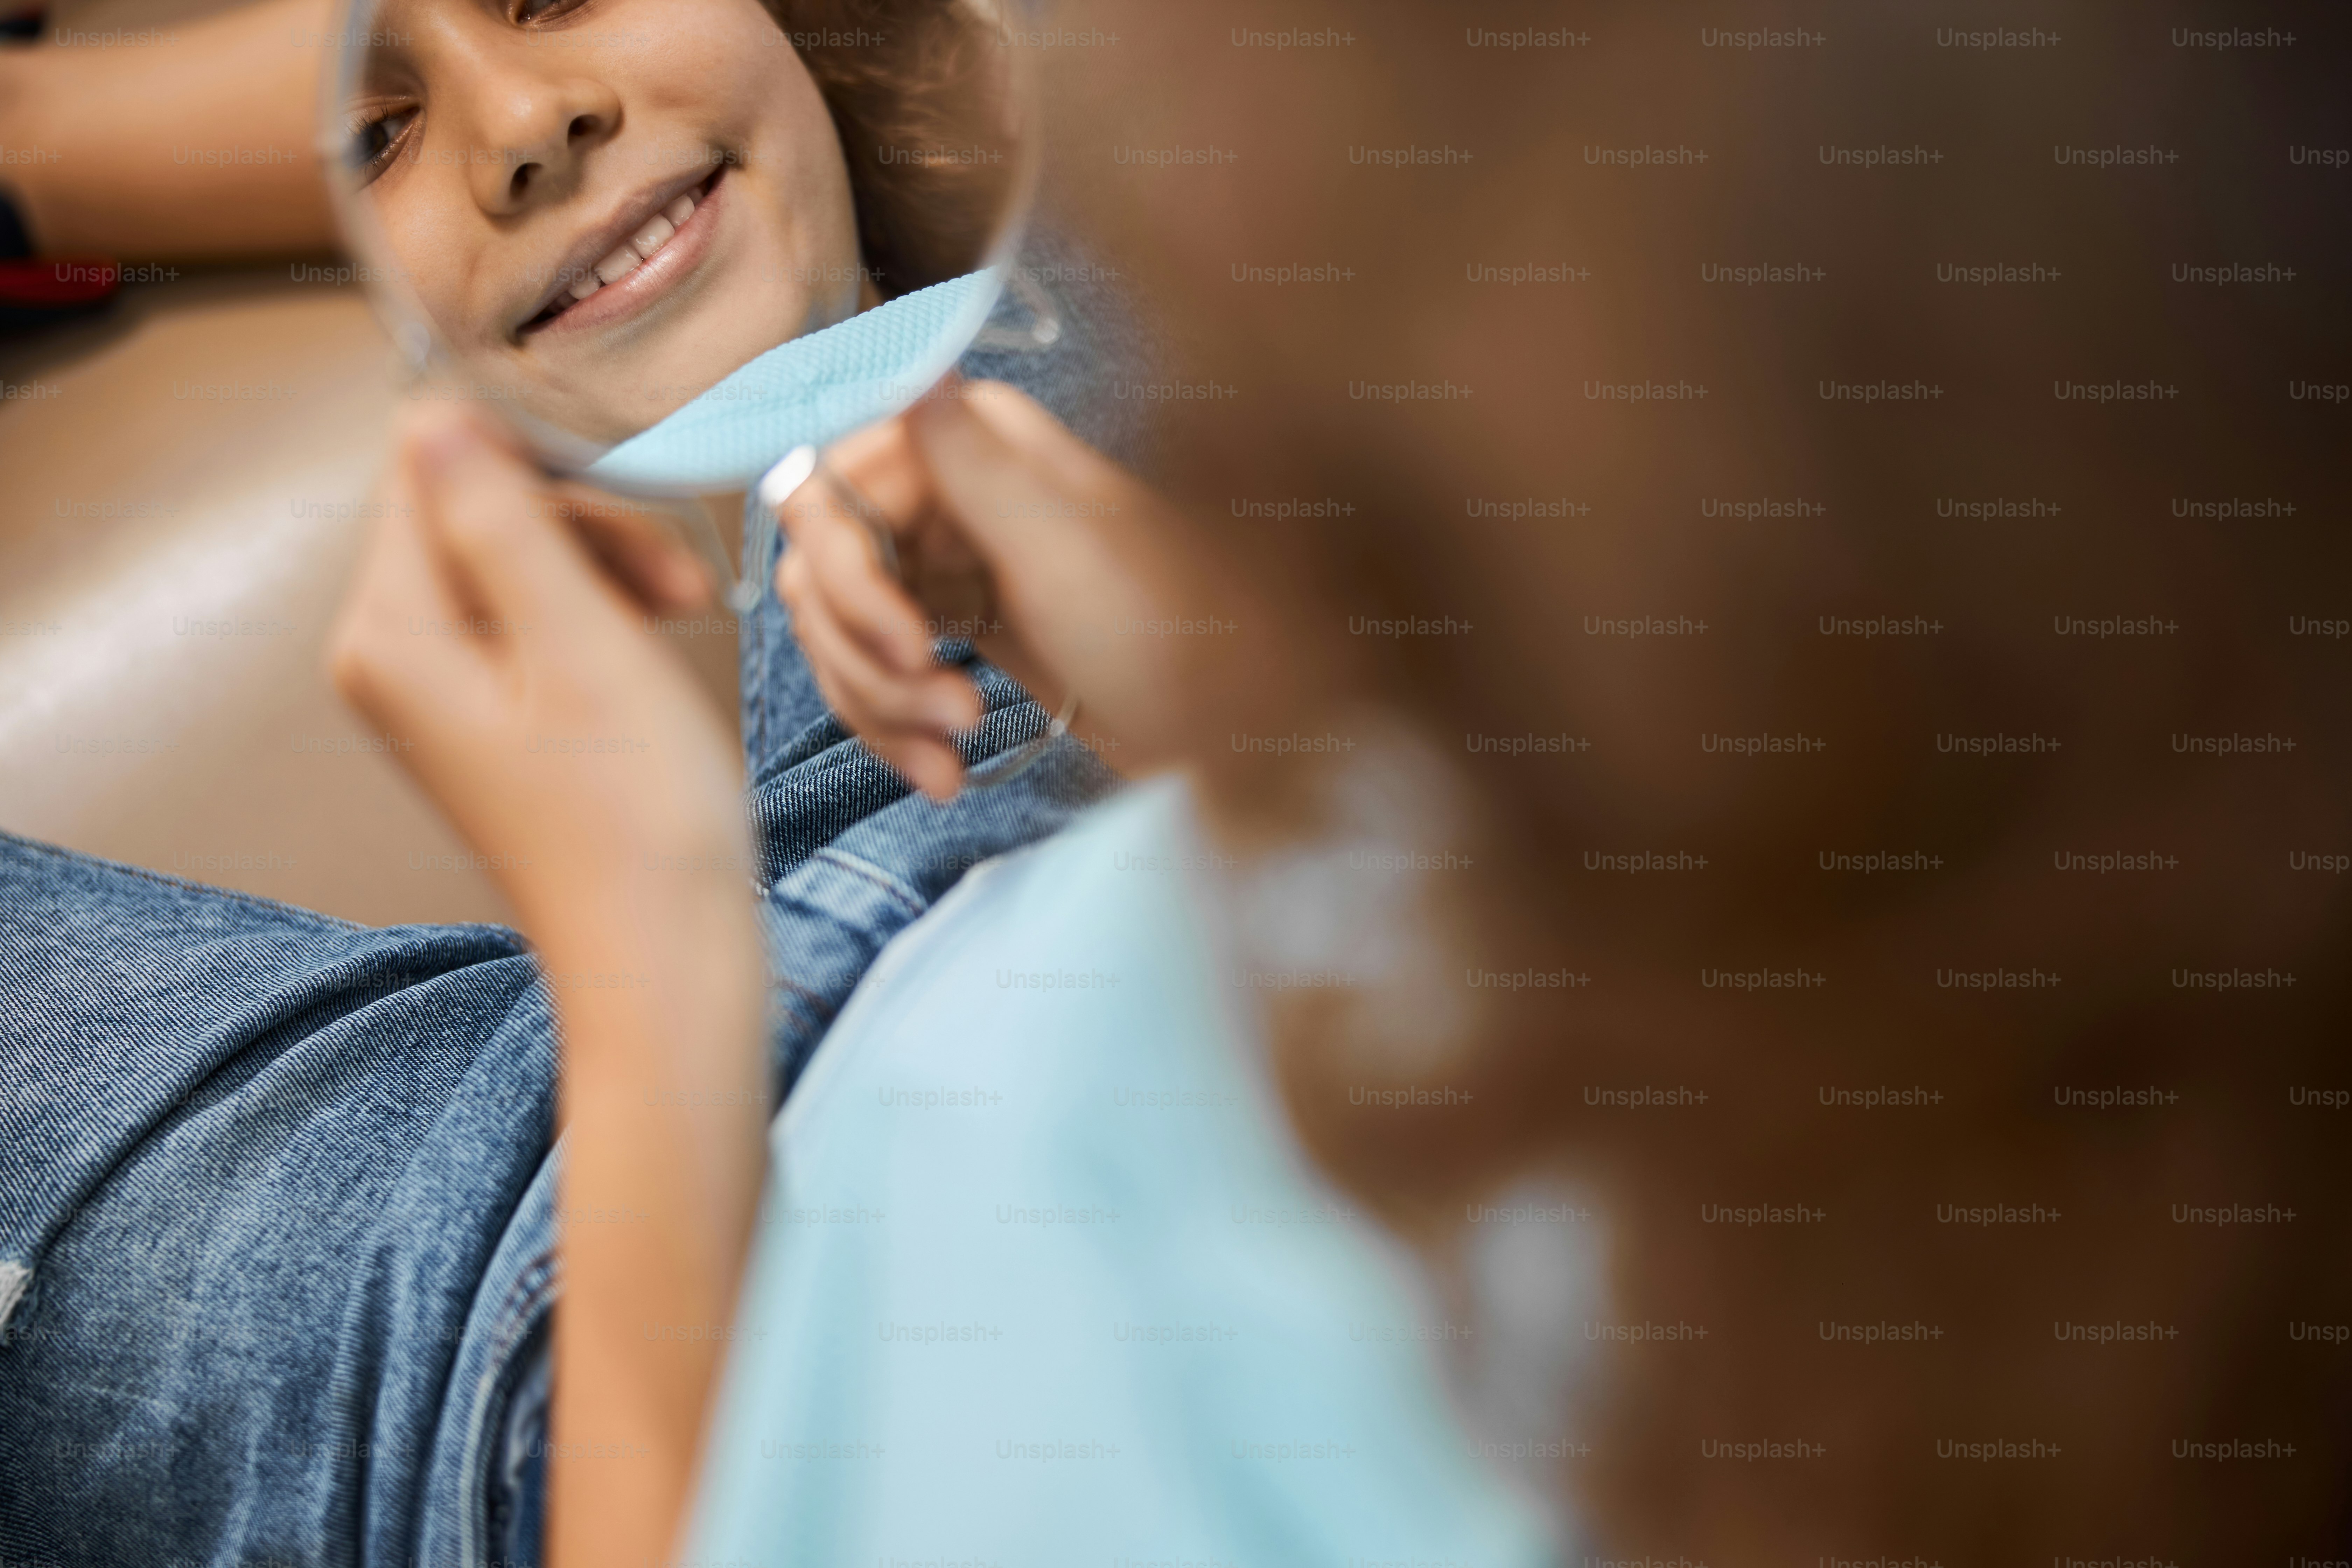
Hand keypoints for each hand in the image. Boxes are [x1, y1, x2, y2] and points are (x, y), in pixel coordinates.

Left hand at [327, 403, 747, 933]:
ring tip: (689, 609)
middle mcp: (389, 655)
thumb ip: (500, 521)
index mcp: (389, 632)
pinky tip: (658, 637)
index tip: (638, 488)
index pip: (431, 464)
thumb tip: (432, 412)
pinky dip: (601, 612)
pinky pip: (531, 616)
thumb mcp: (581, 641)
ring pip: (514, 558)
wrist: (663, 952)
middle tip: (685, 578)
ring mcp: (436, 688)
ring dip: (609, 564)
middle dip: (589, 521)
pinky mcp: (487, 713)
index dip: (542, 455)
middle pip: (474, 509)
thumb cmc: (636, 815)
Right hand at [774, 379, 1205, 798]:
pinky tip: (944, 770)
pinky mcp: (949, 632)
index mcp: (963, 441)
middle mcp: (940, 489)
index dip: (848, 579)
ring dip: (882, 706)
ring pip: (838, 637)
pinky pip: (876, 678)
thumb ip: (972, 461)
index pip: (824, 498)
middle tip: (946, 708)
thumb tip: (911, 365)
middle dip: (866, 658)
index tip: (907, 645)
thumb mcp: (1063, 546)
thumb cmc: (1170, 630)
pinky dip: (895, 730)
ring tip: (954, 750)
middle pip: (819, 574)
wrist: (1228, 725)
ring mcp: (939, 564)